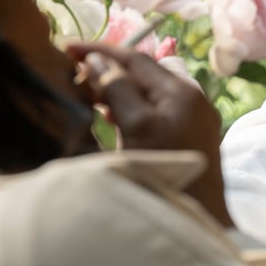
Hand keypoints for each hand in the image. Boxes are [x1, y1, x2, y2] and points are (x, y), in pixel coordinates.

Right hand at [67, 42, 231, 226]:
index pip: (136, 58)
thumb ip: (118, 89)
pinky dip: (129, 106)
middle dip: (107, 68)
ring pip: (148, 91)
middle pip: (143, 72)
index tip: (67, 47)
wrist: (198, 218)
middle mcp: (191, 98)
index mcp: (180, 91)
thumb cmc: (166, 171)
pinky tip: (109, 115)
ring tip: (86, 93)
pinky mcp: (187, 137)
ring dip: (117, 88)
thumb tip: (97, 60)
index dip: (100, 50)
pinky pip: (154, 110)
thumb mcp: (137, 127)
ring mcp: (191, 119)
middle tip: (73, 74)